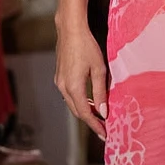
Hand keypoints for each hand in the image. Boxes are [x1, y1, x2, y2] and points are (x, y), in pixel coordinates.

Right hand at [55, 23, 108, 140]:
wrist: (70, 30)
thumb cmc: (87, 47)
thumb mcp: (99, 70)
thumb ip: (100, 92)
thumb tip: (103, 112)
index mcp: (73, 87)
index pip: (85, 113)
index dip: (95, 126)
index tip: (104, 134)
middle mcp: (63, 87)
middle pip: (77, 111)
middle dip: (90, 121)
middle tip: (104, 128)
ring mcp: (59, 82)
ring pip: (72, 104)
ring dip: (85, 111)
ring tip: (99, 116)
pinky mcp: (59, 76)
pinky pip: (69, 95)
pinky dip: (80, 101)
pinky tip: (90, 100)